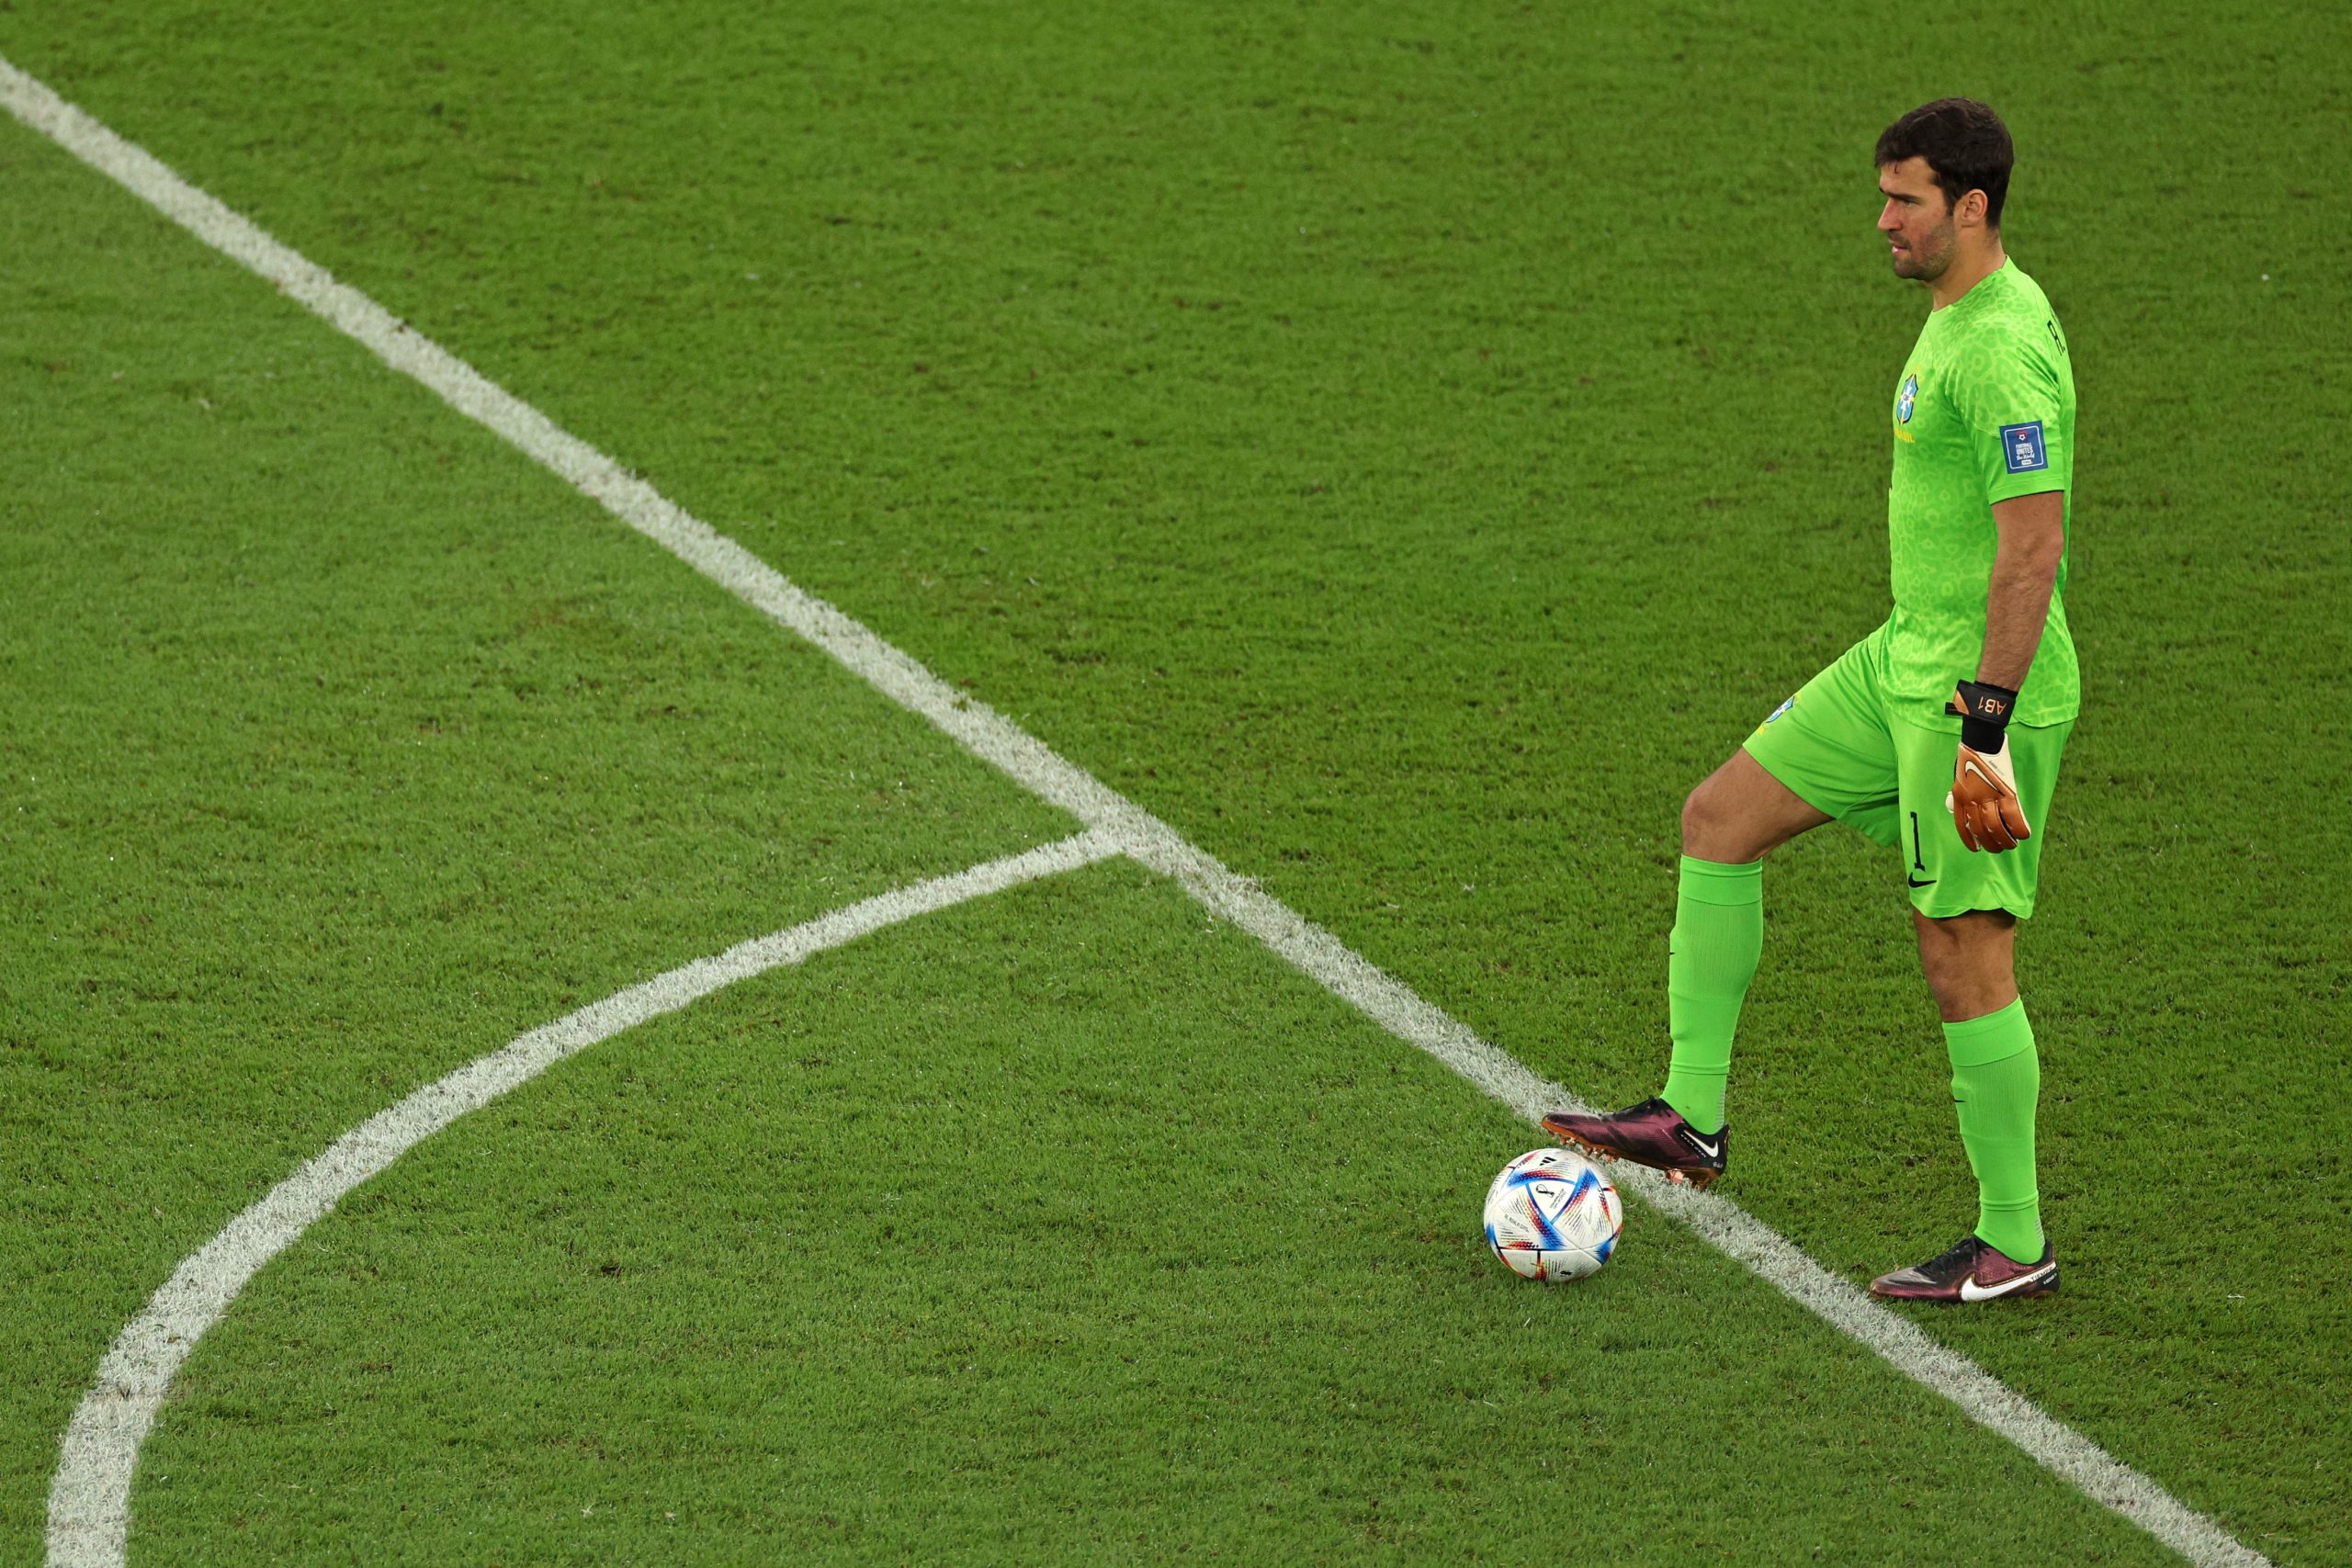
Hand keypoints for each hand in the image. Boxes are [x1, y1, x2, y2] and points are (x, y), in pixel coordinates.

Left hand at [1946, 737, 2030, 852]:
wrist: (1981, 740)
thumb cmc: (1971, 757)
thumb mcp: (1959, 778)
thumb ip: (1962, 794)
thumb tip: (1965, 808)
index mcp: (1959, 797)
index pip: (1962, 825)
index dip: (1970, 840)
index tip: (1977, 849)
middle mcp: (1972, 800)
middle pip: (1980, 830)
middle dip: (1991, 843)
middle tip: (1999, 848)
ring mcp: (1989, 796)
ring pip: (1995, 827)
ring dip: (2005, 840)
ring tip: (2012, 845)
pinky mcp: (2005, 791)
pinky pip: (2012, 816)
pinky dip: (2019, 828)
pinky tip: (2023, 835)